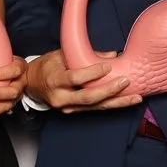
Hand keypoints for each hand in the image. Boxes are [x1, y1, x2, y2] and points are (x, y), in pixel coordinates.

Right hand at [27, 49, 143, 113]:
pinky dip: (111, 105)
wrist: (32, 84)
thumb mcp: (60, 55)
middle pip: (88, 97)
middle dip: (109, 90)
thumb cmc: (47, 67)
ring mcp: (67, 108)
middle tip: (125, 82)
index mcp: (54, 80)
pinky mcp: (74, 112)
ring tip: (135, 98)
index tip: (108, 66)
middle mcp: (61, 98)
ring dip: (117, 103)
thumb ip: (83, 54)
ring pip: (95, 107)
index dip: (92, 73)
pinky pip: (95, 109)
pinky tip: (126, 101)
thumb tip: (112, 55)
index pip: (75, 78)